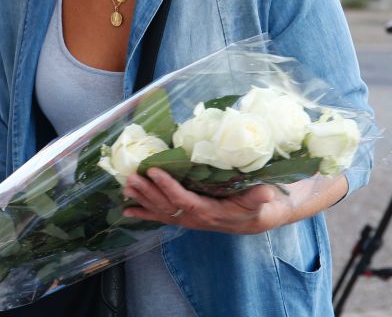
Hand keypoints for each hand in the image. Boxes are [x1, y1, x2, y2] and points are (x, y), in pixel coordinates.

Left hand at [122, 168, 285, 234]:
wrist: (253, 220)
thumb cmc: (254, 207)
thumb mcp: (259, 201)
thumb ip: (259, 196)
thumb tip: (267, 192)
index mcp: (208, 212)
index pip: (183, 199)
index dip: (168, 186)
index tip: (153, 171)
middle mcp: (193, 218)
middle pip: (165, 205)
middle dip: (147, 192)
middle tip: (130, 178)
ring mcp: (186, 220)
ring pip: (159, 210)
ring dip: (141, 199)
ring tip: (124, 188)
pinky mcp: (183, 218)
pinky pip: (160, 216)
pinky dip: (143, 213)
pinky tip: (126, 210)